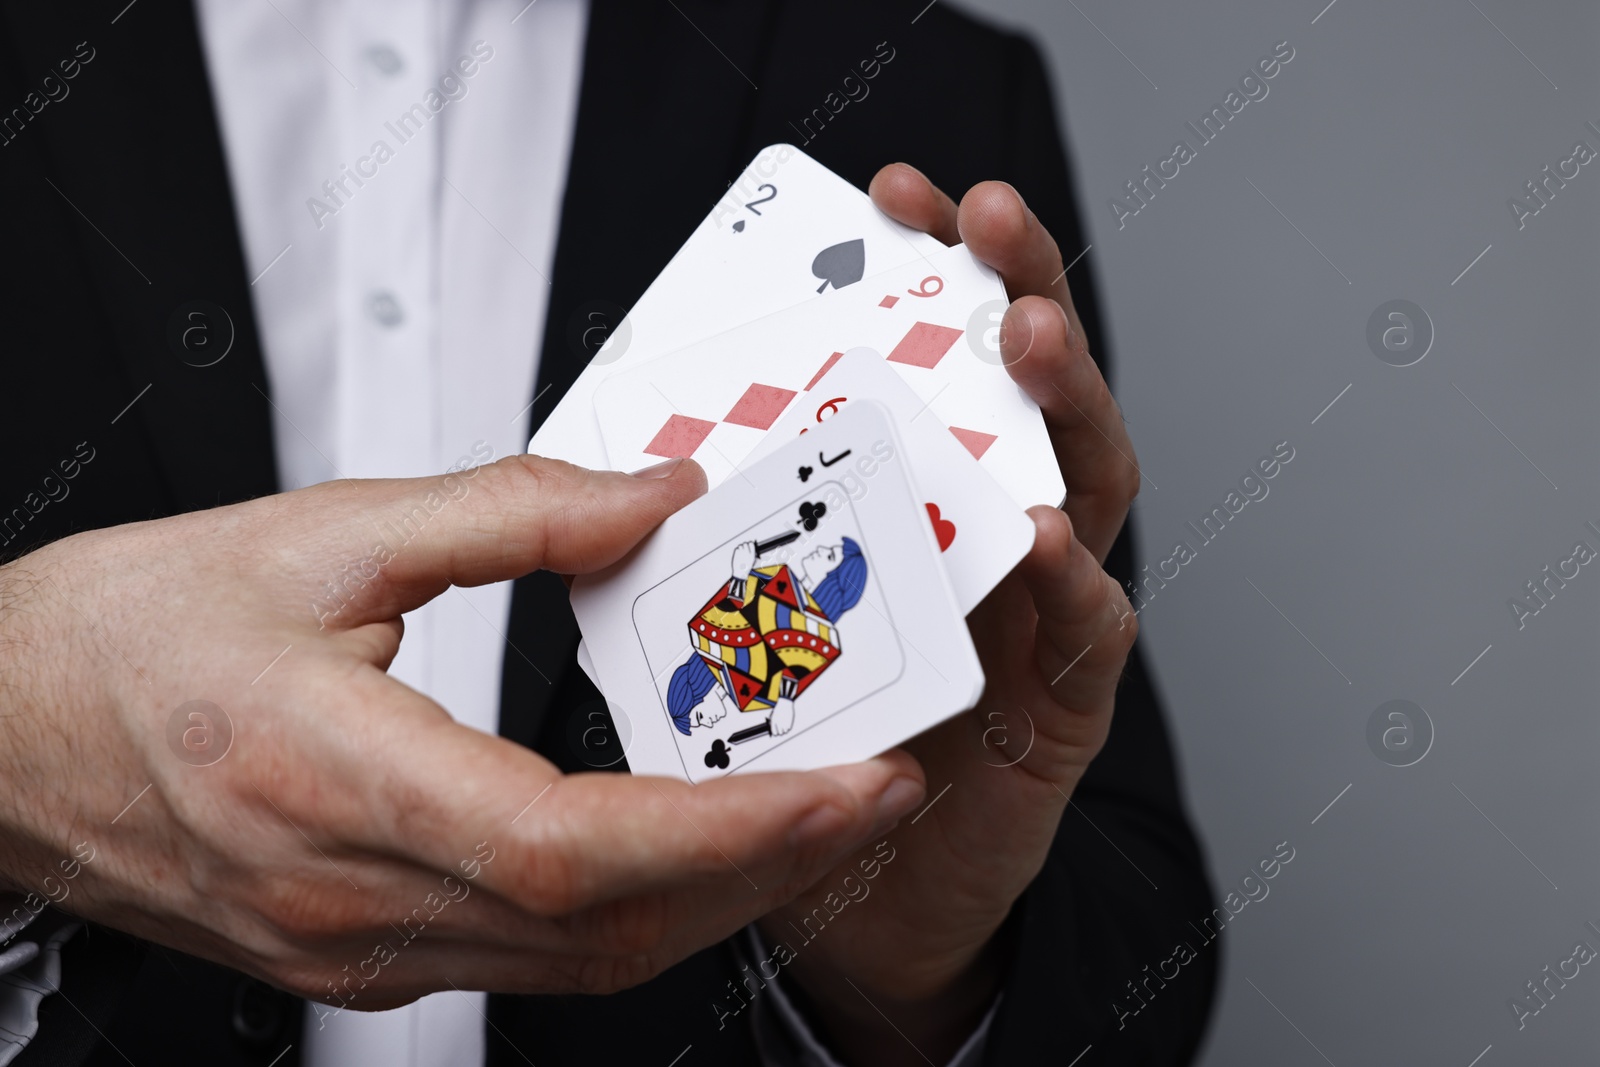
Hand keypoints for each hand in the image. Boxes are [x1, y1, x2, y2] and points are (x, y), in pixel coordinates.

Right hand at [0, 454, 926, 1012]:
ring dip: (722, 895)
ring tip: (815, 815)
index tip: (845, 782)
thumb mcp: (318, 531)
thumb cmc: (120, 636)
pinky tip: (694, 847)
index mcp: (331, 776)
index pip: (576, 845)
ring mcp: (356, 946)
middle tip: (878, 788)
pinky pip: (536, 956)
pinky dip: (642, 909)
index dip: (730, 828)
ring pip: (587, 958)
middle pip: (611, 922)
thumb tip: (650, 497)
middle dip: (771, 865)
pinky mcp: (360, 956)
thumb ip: (508, 512)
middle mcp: (352, 895)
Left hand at [730, 540, 757, 577]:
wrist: (740, 573)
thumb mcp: (752, 561)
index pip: (751, 544)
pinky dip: (737, 550)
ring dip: (740, 547)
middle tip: (744, 547)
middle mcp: (746, 553)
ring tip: (741, 551)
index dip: (750, 543)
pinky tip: (738, 554)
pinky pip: (736, 548)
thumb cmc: (746, 568)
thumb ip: (752, 553)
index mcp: (752, 555)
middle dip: (745, 544)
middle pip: (745, 543)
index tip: (749, 543)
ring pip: (740, 545)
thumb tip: (751, 546)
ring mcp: (740, 553)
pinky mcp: (735, 554)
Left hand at [757, 166, 1140, 1063]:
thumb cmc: (804, 750)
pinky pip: (1084, 635)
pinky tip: (1036, 535)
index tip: (893, 197)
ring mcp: (1035, 618)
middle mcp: (983, 547)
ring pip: (1076, 490)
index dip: (923, 278)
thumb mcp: (747, 620)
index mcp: (909, 512)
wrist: (863, 901)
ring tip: (1027, 339)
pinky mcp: (1062, 709)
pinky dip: (1068, 582)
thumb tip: (646, 461)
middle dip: (1012, 294)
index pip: (933, 370)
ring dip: (1057, 407)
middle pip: (1020, 401)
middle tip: (987, 221)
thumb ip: (724, 540)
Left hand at [769, 699, 795, 736]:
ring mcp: (784, 724)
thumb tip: (774, 731)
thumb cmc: (779, 709)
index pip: (774, 733)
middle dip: (780, 732)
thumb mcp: (774, 716)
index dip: (775, 733)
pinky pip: (789, 729)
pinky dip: (788, 727)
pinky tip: (787, 723)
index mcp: (773, 722)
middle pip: (780, 733)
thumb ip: (773, 724)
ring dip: (785, 730)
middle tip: (781, 729)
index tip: (776, 733)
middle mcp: (778, 724)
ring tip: (785, 726)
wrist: (785, 704)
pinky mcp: (789, 723)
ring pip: (785, 732)